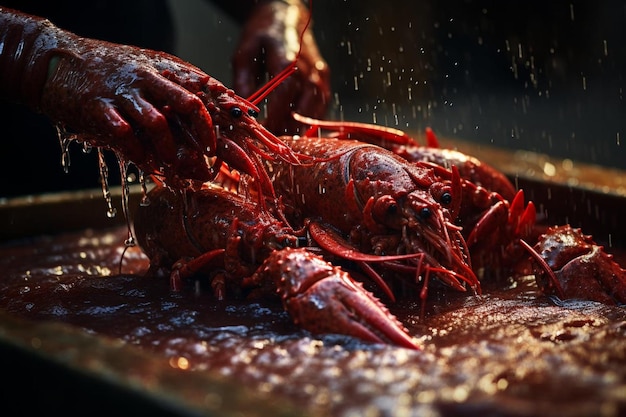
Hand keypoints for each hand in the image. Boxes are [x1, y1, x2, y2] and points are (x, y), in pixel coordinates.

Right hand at [40, 38, 216, 182]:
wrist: (54, 58)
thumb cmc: (105, 70)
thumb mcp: (141, 71)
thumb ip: (167, 91)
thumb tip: (198, 116)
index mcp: (160, 70)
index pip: (202, 88)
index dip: (224, 107)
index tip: (240, 127)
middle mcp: (146, 79)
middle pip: (188, 104)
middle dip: (205, 133)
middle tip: (211, 156)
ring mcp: (123, 92)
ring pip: (158, 123)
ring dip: (170, 150)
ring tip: (175, 167)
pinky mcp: (98, 107)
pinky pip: (124, 134)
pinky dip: (138, 153)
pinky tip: (145, 165)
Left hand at [232, 0, 330, 134]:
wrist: (287, 14)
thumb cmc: (264, 32)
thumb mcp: (245, 51)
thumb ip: (242, 79)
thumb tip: (242, 109)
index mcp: (288, 60)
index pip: (284, 96)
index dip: (274, 117)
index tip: (263, 132)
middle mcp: (309, 70)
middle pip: (302, 109)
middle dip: (286, 129)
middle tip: (271, 142)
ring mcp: (320, 76)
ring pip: (314, 112)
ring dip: (298, 128)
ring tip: (282, 137)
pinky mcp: (325, 80)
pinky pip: (320, 108)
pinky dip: (309, 120)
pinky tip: (294, 126)